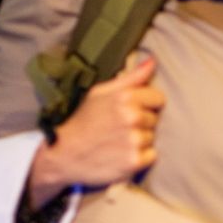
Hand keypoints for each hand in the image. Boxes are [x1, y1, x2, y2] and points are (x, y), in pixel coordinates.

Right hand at [27, 55, 164, 207]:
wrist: (63, 153)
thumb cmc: (83, 121)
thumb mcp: (100, 93)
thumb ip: (130, 78)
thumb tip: (153, 62)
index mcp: (125, 97)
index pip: (158, 98)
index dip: (146, 104)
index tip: (131, 110)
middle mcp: (132, 117)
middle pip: (155, 119)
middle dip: (141, 123)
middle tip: (119, 128)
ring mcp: (134, 140)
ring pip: (153, 138)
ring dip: (140, 140)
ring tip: (118, 141)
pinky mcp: (134, 161)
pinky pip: (151, 156)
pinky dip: (140, 157)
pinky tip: (122, 154)